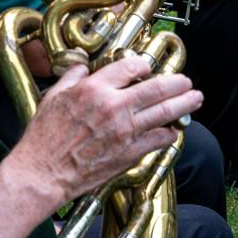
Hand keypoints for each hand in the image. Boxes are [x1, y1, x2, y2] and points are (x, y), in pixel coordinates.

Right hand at [11, 56, 202, 205]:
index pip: (131, 66)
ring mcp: (125, 131)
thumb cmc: (43, 137)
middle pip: (157, 88)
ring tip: (195, 98)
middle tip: (186, 81)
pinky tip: (174, 130)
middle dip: (177, 82)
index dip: (144, 65)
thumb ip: (72, 77)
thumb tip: (83, 67)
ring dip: (184, 104)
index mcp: (95, 88)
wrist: (42, 172)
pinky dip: (170, 133)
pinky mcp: (129, 153)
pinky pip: (159, 140)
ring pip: (165, 112)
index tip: (148, 68)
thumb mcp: (53, 96)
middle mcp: (114, 106)